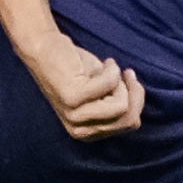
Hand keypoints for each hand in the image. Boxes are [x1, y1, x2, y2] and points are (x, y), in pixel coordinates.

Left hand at [20, 34, 147, 142]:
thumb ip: (117, 105)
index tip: (130, 82)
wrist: (45, 49)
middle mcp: (79, 130)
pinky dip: (112, 70)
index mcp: (87, 133)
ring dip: (121, 82)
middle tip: (125, 75)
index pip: (129, 124)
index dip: (136, 101)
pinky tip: (105, 63)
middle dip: (134, 93)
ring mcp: (74, 116)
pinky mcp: (72, 98)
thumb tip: (137, 102)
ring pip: (121, 107)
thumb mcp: (101, 93)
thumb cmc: (75, 69)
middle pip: (129, 119)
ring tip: (109, 69)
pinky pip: (111, 85)